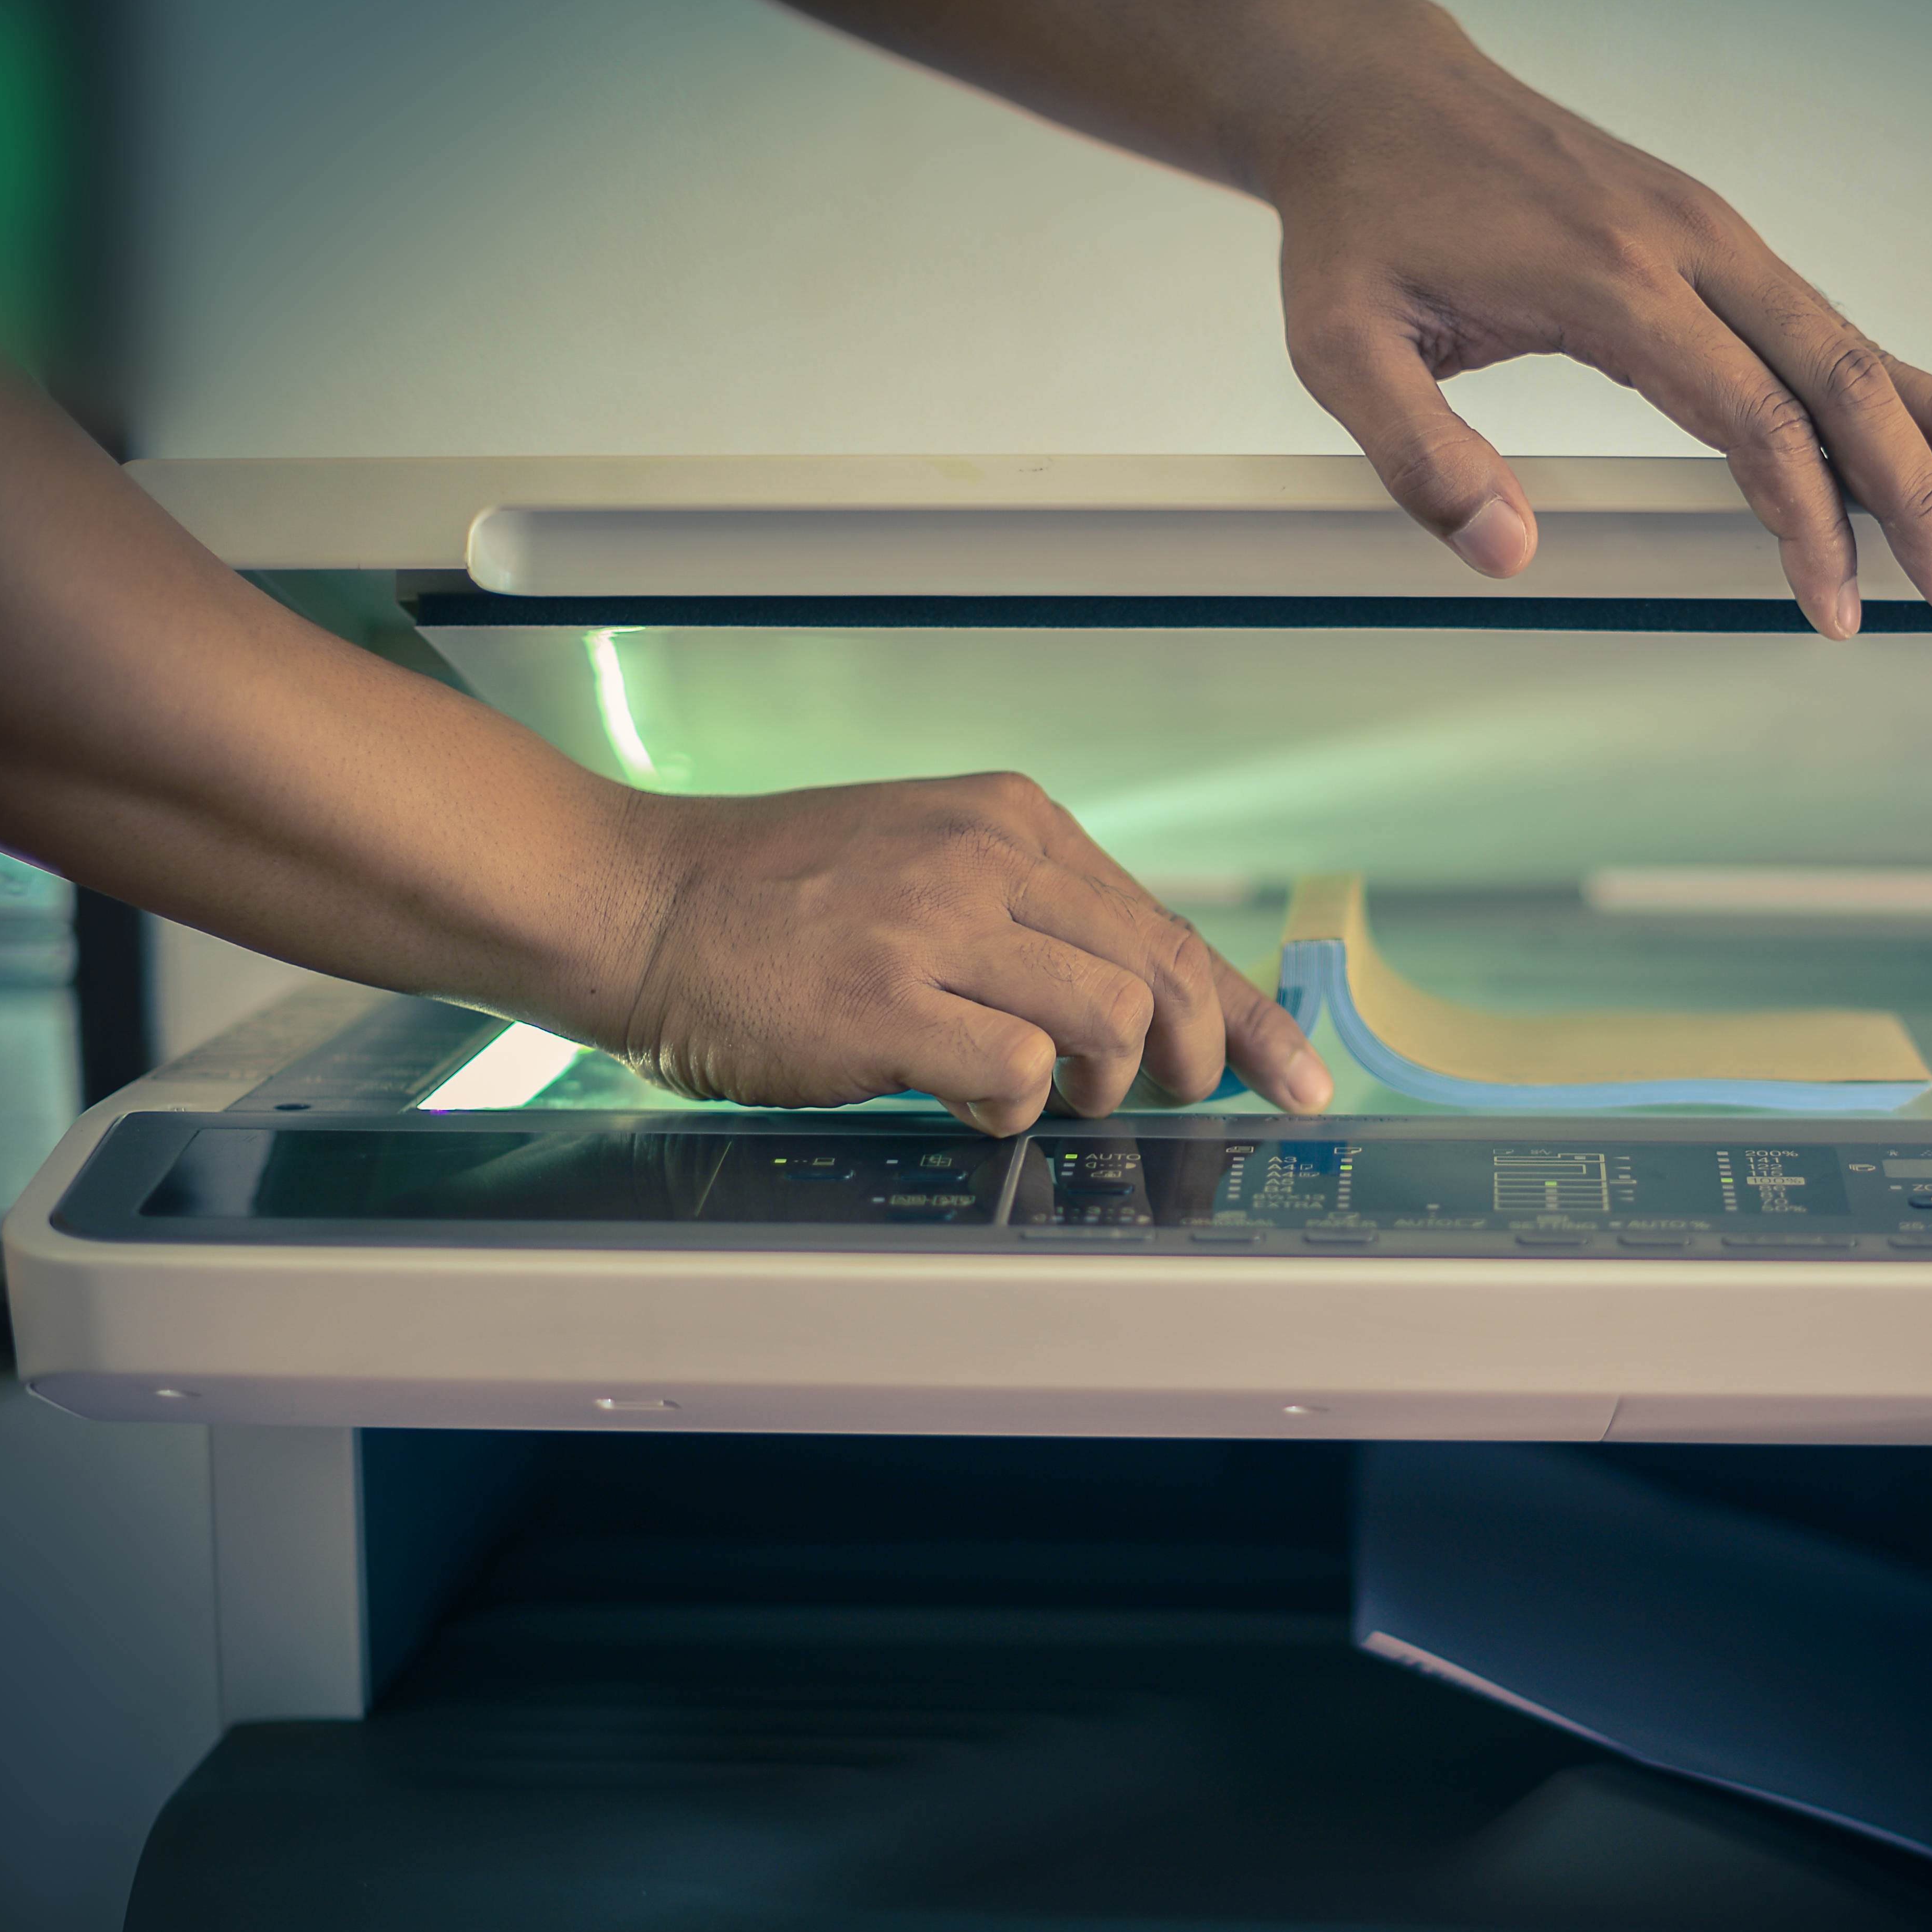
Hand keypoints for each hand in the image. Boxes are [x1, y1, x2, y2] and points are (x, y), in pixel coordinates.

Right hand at [605, 772, 1331, 1132]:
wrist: (636, 900)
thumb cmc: (770, 901)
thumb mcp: (922, 863)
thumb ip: (1024, 915)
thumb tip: (1133, 1003)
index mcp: (1009, 820)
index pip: (1167, 924)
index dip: (1244, 1012)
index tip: (1295, 1071)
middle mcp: (987, 857)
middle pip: (1164, 971)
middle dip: (1198, 1059)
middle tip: (1172, 1103)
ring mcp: (937, 924)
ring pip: (1112, 1019)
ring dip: (1097, 1083)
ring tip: (1041, 1096)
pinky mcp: (886, 999)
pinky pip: (1017, 1074)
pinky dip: (1012, 1110)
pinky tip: (965, 1102)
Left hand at [1261, 18, 1931, 635]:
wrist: (1373, 97)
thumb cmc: (1358, 223)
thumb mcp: (1339, 348)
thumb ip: (1416, 457)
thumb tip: (1509, 553)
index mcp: (1609, 281)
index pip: (1749, 418)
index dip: (1807, 522)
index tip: (1837, 608)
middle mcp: (1684, 245)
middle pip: (1837, 376)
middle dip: (1915, 490)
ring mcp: (1709, 233)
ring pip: (1851, 338)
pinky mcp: (1709, 237)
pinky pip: (1819, 318)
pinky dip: (1891, 375)